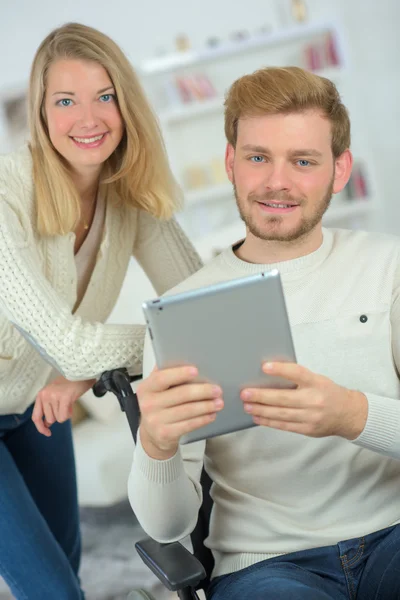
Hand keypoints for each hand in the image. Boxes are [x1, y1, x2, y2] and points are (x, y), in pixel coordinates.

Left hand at [32, 376, 94, 435]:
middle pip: (50, 420)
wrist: (81, 371)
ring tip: (69, 401)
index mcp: (41, 394)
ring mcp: (53, 396)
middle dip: (59, 415)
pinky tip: (72, 403)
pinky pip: (64, 417)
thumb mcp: (55, 394)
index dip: (40, 427)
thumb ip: (49, 408)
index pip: (36, 416)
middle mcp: (45, 395)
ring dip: (66, 413)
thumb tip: (46, 425)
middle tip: (66, 404)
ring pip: (58, 419)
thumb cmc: (70, 383)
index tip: (47, 433)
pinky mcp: (63, 398)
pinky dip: (69, 413)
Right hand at [137, 366, 223, 459]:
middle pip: (180, 395)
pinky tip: (211, 415)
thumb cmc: (159, 404)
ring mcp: (155, 420)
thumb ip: (167, 374)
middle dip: (202, 391)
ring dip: (206, 406)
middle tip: (217, 389)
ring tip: (219, 402)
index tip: (196, 371)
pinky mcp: (165, 434)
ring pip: (187, 410)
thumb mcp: (157, 388)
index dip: (179, 373)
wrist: (152, 433)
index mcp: (147, 388)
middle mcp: (148, 404)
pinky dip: (202, 419)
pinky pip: (188, 425)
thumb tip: (189, 358)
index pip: (162, 378)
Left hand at [241, 362, 367, 439]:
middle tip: (245, 393)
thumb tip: (270, 373)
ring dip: (261, 410)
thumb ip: (298, 378)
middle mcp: (314, 400)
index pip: (298, 373)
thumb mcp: (318, 379)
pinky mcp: (307, 429)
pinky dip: (269, 421)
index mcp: (317, 383)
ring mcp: (311, 417)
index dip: (281, 370)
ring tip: (247, 406)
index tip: (265, 367)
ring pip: (281, 414)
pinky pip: (284, 426)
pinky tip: (257, 417)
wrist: (348, 414)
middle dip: (261, 396)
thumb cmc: (328, 393)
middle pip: (284, 398)